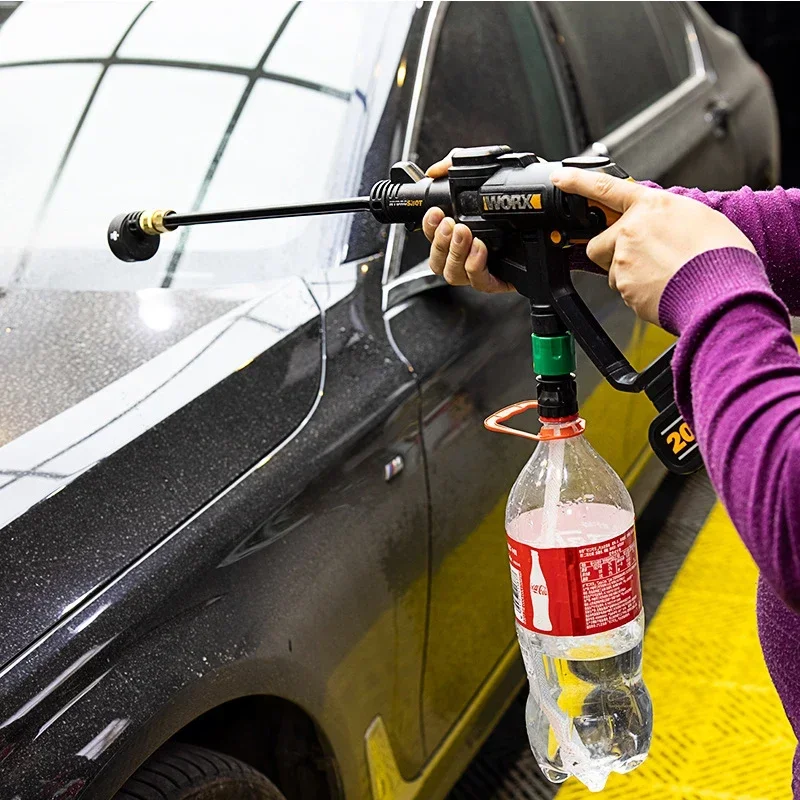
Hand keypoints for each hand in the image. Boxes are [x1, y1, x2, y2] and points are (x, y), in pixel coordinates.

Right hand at [421, 150, 513, 292]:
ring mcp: (480, 268)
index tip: (436, 213)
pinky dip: (475, 266)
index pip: (432, 236)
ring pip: (452, 273)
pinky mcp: (498, 279)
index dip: (429, 226)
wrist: (552, 215)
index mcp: (457, 232)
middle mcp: (465, 253)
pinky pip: (479, 282)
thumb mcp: (486, 173)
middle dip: (440, 241)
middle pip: (436, 259)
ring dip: (455, 253)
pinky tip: (480, 249)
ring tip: (465, 234)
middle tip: (451, 224)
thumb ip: (455, 166)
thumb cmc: (519, 196)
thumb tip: (434, 172)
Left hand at [550, 168, 756, 324]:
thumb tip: (659, 225)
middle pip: (599, 243)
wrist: (721, 289)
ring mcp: (625, 259)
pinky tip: (663, 289)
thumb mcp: (698, 217)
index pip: (605, 187)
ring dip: (630, 275)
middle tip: (642, 259)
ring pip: (613, 271)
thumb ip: (666, 217)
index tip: (559, 177)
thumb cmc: (720, 254)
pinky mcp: (625, 287)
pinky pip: (625, 291)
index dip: (577, 181)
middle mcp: (632, 230)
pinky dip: (639, 293)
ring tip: (663, 275)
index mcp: (651, 206)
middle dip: (610, 253)